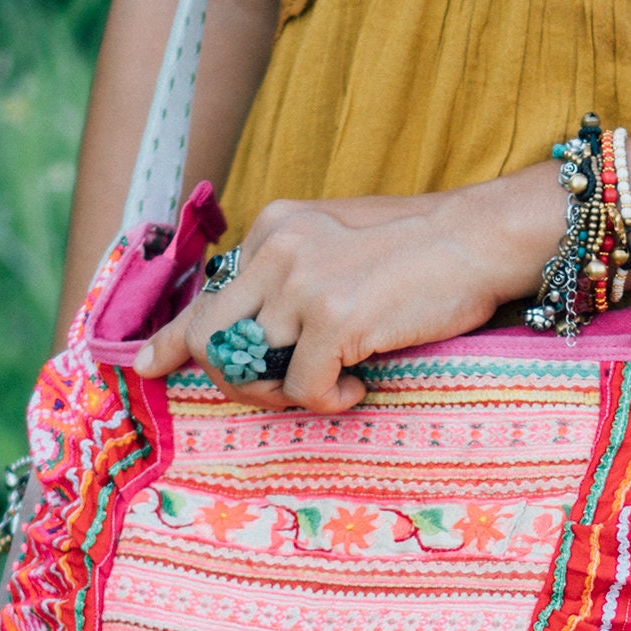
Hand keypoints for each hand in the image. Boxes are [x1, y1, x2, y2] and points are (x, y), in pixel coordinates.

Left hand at [134, 174, 557, 413]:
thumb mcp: (339, 248)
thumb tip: (253, 334)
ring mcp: (302, 283)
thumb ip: (291, 280)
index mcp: (274, 228)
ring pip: (250, 367)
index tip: (148, 365)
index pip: (207, 293)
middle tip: (280, 390)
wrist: (481, 238)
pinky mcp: (334, 318)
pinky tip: (358, 388)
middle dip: (233, 379)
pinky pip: (302, 388)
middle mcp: (276, 249)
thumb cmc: (421, 254)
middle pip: (210, 336)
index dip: (174, 338)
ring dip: (282, 394)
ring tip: (330, 387)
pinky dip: (327, 401)